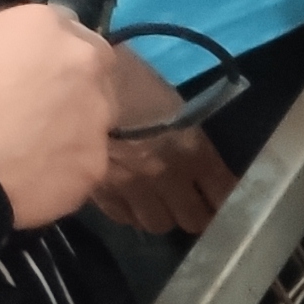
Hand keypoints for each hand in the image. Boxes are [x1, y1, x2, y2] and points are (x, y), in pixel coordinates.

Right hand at [0, 5, 116, 230]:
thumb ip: (13, 36)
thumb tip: (28, 47)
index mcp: (49, 26)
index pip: (71, 31)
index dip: (56, 54)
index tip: (41, 71)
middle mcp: (85, 64)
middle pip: (96, 72)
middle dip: (77, 86)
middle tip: (44, 107)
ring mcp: (97, 115)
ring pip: (98, 118)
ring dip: (77, 125)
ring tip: (37, 144)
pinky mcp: (96, 162)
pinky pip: (86, 161)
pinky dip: (67, 165)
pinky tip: (38, 172)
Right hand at [88, 36, 236, 236]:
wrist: (78, 79)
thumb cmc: (132, 78)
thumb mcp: (176, 105)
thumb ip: (192, 142)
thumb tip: (202, 166)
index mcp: (193, 151)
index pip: (223, 194)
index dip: (225, 200)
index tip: (220, 198)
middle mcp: (168, 176)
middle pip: (193, 219)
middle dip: (194, 212)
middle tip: (190, 204)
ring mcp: (133, 186)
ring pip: (158, 224)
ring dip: (160, 215)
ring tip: (157, 203)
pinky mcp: (100, 189)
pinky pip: (123, 217)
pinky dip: (129, 213)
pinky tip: (128, 200)